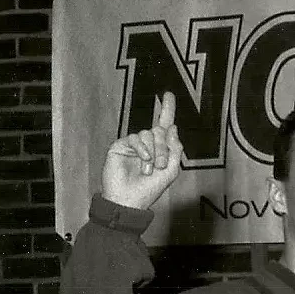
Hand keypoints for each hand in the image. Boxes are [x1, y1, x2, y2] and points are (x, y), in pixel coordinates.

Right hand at [101, 93, 184, 210]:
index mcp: (160, 148)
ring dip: (154, 151)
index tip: (168, 94)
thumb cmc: (150, 188)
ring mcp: (133, 144)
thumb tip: (172, 127)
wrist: (129, 200)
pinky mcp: (120, 146)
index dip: (167, 109)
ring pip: (148, 133)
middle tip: (160, 165)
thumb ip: (174, 148)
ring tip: (150, 168)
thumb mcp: (171, 170)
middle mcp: (147, 144)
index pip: (164, 125)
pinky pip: (135, 138)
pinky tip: (143, 161)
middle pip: (160, 131)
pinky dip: (142, 149)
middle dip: (164, 147)